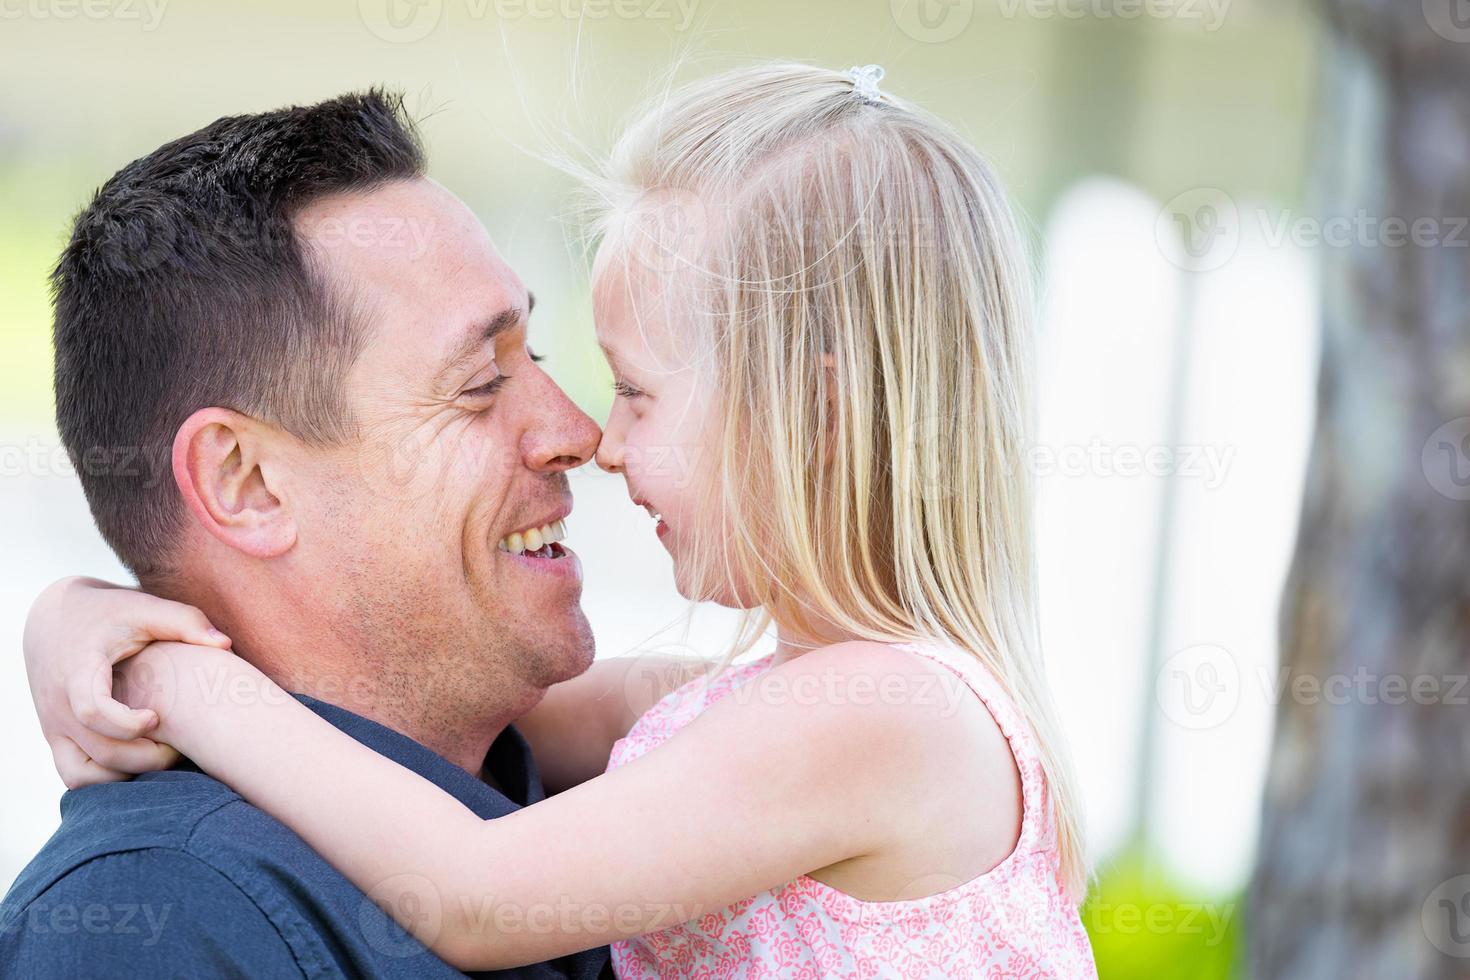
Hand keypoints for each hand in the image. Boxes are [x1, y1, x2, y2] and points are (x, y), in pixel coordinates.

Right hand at [23, 576, 233, 788]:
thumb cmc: (107, 613)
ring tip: (159, 752)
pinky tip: (139, 758)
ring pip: (81, 775)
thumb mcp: (142, 608)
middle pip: (101, 752)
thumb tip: (225, 645)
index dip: (127, 724)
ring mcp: (53, 726)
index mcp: (77, 672)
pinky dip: (105, 778)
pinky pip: (74, 775)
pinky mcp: (56, 737)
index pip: (91, 712)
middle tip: (180, 744)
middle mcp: (58, 705)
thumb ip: (184, 621)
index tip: (157, 717)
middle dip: (147, 757)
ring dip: (125, 775)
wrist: (55, 619)